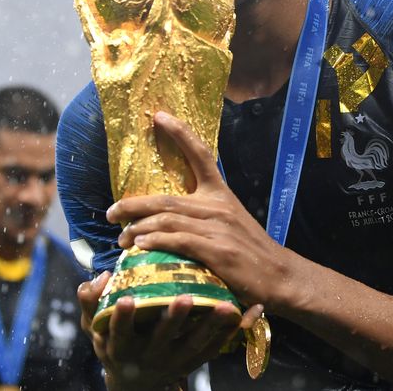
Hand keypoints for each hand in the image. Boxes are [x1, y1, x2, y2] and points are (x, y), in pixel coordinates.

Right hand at [77, 270, 261, 389]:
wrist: (135, 381)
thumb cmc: (113, 342)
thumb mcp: (94, 327)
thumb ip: (91, 302)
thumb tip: (99, 278)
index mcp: (122, 346)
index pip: (120, 332)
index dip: (122, 317)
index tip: (126, 299)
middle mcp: (149, 355)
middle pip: (162, 338)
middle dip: (173, 319)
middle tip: (185, 297)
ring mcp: (173, 360)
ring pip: (194, 345)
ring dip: (210, 326)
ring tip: (225, 306)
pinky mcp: (193, 362)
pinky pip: (214, 348)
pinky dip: (230, 333)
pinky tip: (246, 314)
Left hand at [109, 111, 297, 309]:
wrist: (281, 276)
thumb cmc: (251, 252)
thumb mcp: (231, 222)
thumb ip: (204, 214)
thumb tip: (168, 215)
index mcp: (221, 194)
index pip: (200, 155)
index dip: (180, 133)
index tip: (158, 116)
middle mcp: (218, 206)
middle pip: (166, 198)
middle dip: (132, 204)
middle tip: (111, 212)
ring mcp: (218, 229)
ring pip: (167, 220)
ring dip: (138, 228)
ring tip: (122, 238)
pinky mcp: (218, 252)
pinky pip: (179, 242)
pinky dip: (156, 242)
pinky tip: (141, 246)